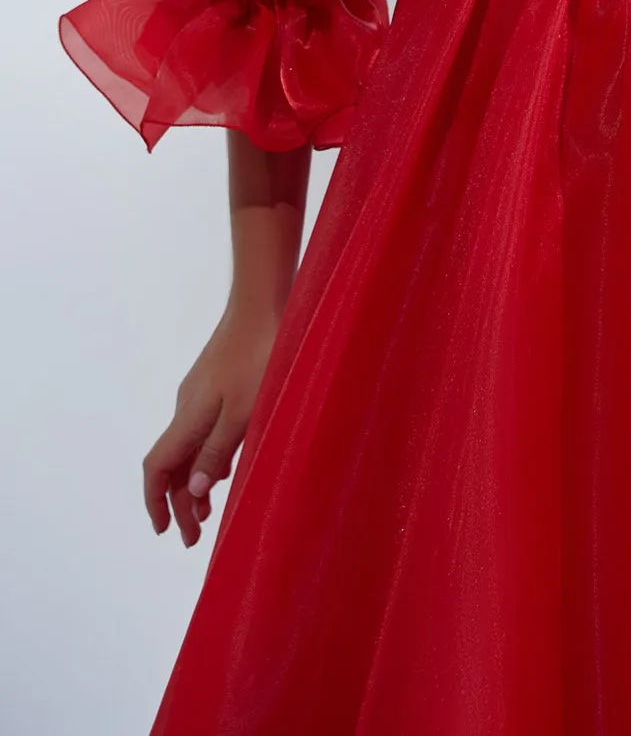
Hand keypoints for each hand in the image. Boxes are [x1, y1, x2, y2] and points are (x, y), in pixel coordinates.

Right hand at [142, 304, 278, 546]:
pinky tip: (226, 467)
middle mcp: (188, 406)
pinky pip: (203, 429)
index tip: (164, 531)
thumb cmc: (260, 356)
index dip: (156, 502)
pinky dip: (207, 456)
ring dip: (193, 481)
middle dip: (178, 502)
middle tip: (195, 536)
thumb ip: (218, 450)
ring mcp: (202, 392)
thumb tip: (192, 491)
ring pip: (188, 446)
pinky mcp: (218, 382)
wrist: (266, 302)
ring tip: (209, 512)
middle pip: (172, 463)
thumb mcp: (245, 411)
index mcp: (189, 416)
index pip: (157, 467)